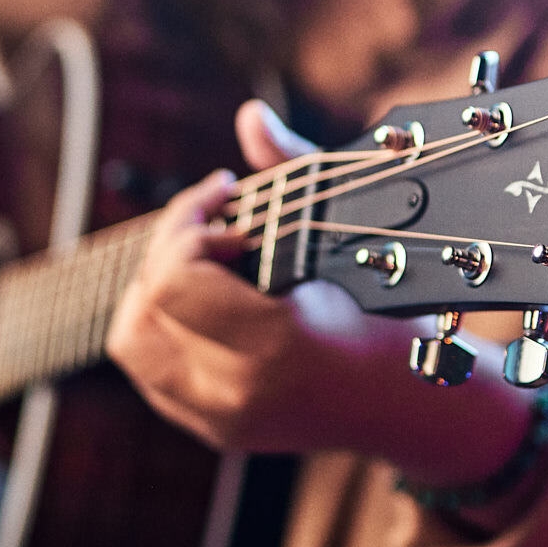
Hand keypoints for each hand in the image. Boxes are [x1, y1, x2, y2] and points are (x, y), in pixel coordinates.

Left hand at [103, 100, 392, 453]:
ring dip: (151, 291)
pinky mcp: (214, 430)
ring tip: (199, 262)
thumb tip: (250, 116)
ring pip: (132, 341)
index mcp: (272, 345)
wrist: (416, 405)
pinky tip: (201, 300)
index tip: (232, 213)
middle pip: (141, 307)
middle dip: (167, 250)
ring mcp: (219, 419)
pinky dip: (161, 327)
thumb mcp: (351, 236)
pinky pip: (150, 371)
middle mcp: (235, 392)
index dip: (190, 230)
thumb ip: (293, 169)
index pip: (173, 281)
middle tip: (213, 227)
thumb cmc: (392, 315)